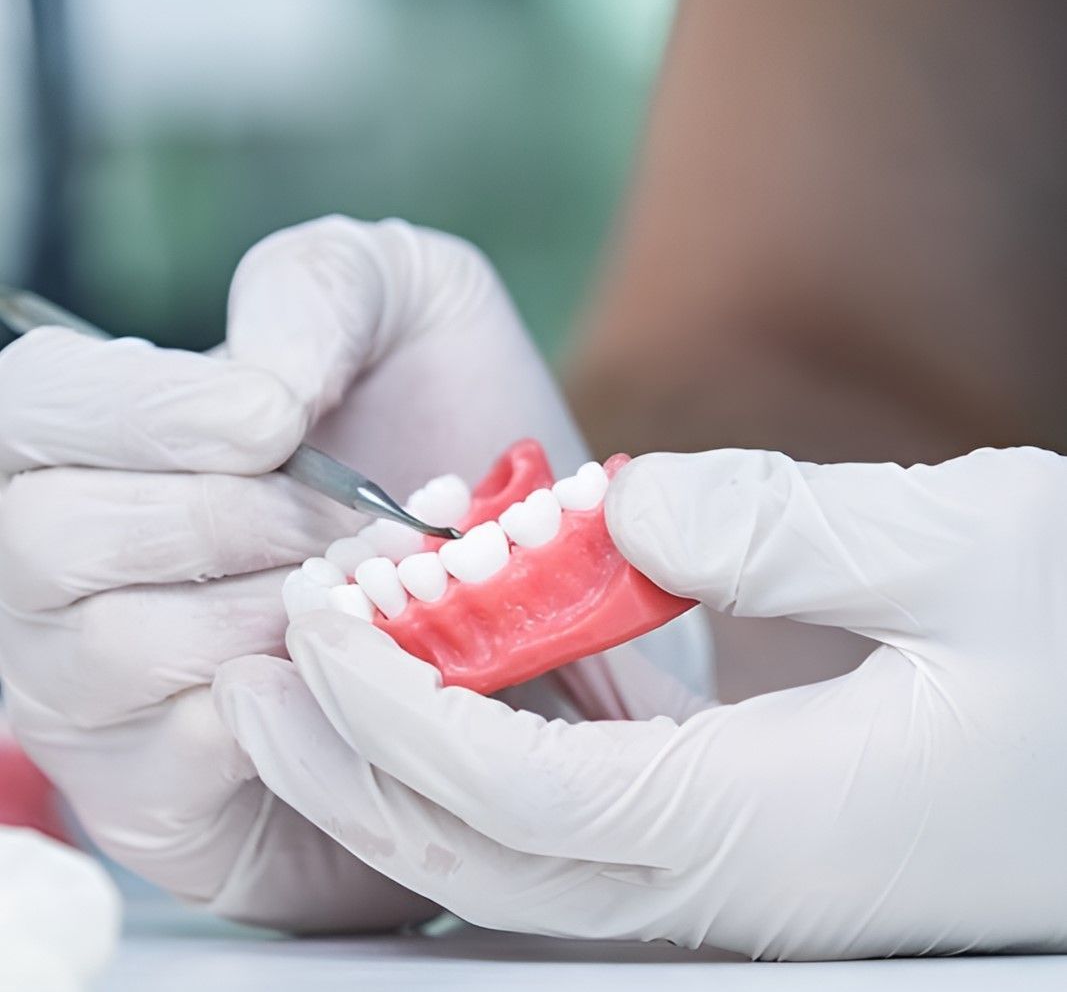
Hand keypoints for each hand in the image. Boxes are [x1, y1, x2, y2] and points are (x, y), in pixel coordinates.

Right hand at [0, 217, 633, 930]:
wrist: (516, 581)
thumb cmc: (442, 427)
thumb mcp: (403, 305)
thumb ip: (316, 291)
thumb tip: (255, 386)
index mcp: (91, 431)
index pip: (30, 406)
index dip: (137, 411)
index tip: (272, 422)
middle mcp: (54, 561)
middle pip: (51, 537)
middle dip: (233, 518)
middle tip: (357, 520)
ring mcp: (86, 686)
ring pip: (119, 648)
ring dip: (276, 610)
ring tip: (377, 588)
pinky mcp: (151, 795)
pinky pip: (181, 758)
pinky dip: (295, 704)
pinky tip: (365, 664)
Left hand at [217, 445, 1066, 956]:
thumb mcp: (973, 549)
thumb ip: (795, 527)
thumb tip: (634, 510)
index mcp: (773, 823)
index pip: (523, 796)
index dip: (401, 715)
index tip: (322, 624)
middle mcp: (731, 880)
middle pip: (486, 860)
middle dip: (353, 766)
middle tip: (261, 667)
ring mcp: (731, 880)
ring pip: (515, 862)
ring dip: (400, 774)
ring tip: (315, 682)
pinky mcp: (739, 850)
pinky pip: (567, 835)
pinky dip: (477, 770)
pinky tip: (446, 699)